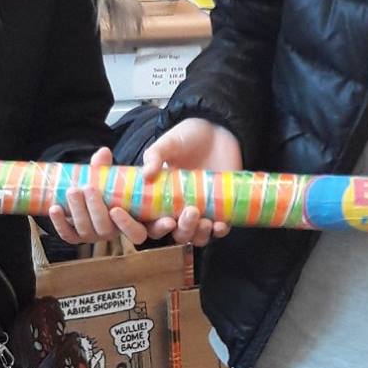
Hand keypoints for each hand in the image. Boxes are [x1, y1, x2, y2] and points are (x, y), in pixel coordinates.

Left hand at [47, 146, 150, 248]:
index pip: (136, 234)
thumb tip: (103, 152)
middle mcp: (113, 233)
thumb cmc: (111, 186)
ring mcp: (94, 236)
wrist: (91, 193)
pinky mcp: (77, 236)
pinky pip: (68, 235)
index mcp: (131, 223)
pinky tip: (55, 208)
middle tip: (88, 188)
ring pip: (85, 231)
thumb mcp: (115, 176)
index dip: (126, 225)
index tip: (115, 209)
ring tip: (72, 190)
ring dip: (77, 211)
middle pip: (105, 230)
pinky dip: (59, 222)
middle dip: (95, 209)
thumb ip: (109, 167)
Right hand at [141, 119, 243, 245]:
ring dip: (199, 234)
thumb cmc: (188, 138)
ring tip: (204, 220)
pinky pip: (219, 230)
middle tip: (189, 212)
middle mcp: (178, 209)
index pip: (150, 223)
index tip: (163, 220)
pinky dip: (219, 232)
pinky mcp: (221, 210)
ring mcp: (201, 211)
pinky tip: (220, 224)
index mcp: (160, 198)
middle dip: (182, 230)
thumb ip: (155, 156)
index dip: (154, 228)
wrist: (218, 131)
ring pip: (196, 236)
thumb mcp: (168, 143)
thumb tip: (146, 174)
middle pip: (175, 234)